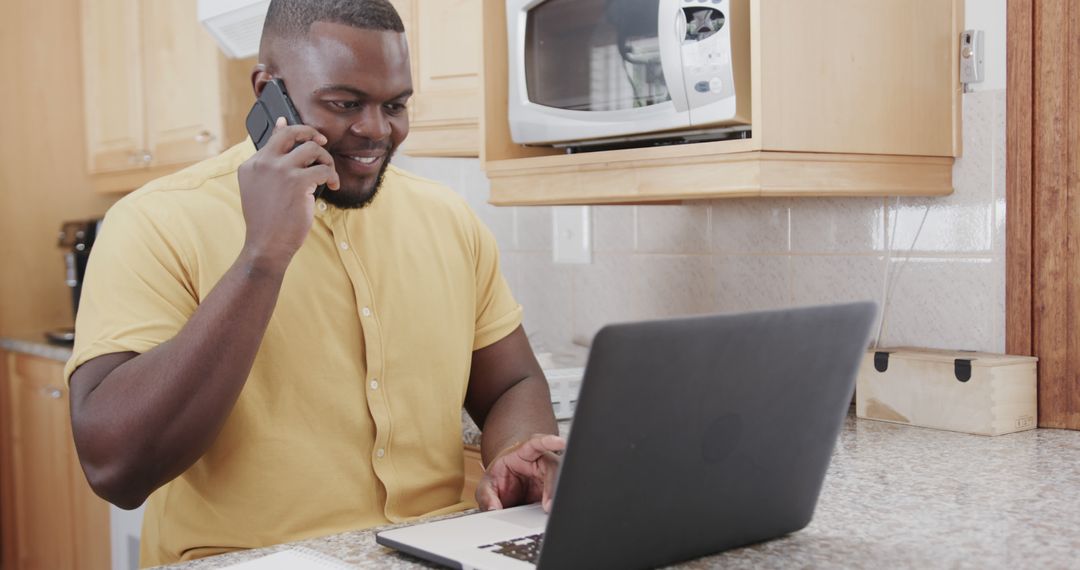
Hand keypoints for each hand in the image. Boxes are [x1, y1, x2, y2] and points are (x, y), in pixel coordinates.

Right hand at [237, 118, 340, 264]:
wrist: (266, 245)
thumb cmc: (266, 222)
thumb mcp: (259, 189)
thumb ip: (269, 165)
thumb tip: (280, 130)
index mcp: (251, 165)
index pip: (275, 137)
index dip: (293, 131)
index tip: (305, 133)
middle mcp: (263, 163)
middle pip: (291, 132)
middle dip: (310, 132)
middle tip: (322, 141)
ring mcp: (280, 171)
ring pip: (312, 149)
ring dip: (326, 159)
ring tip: (328, 172)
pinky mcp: (297, 182)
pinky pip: (324, 170)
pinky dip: (333, 177)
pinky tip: (332, 186)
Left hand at [476, 434, 564, 512]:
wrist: (508, 482)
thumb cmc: (500, 476)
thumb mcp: (487, 484)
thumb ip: (487, 496)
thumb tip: (493, 509)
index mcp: (523, 452)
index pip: (536, 443)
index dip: (548, 441)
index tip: (560, 442)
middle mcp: (540, 461)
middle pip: (553, 466)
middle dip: (552, 485)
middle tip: (547, 504)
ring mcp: (548, 476)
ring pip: (559, 481)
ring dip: (555, 497)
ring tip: (547, 510)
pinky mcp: (552, 490)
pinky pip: (558, 496)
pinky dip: (554, 505)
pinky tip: (548, 513)